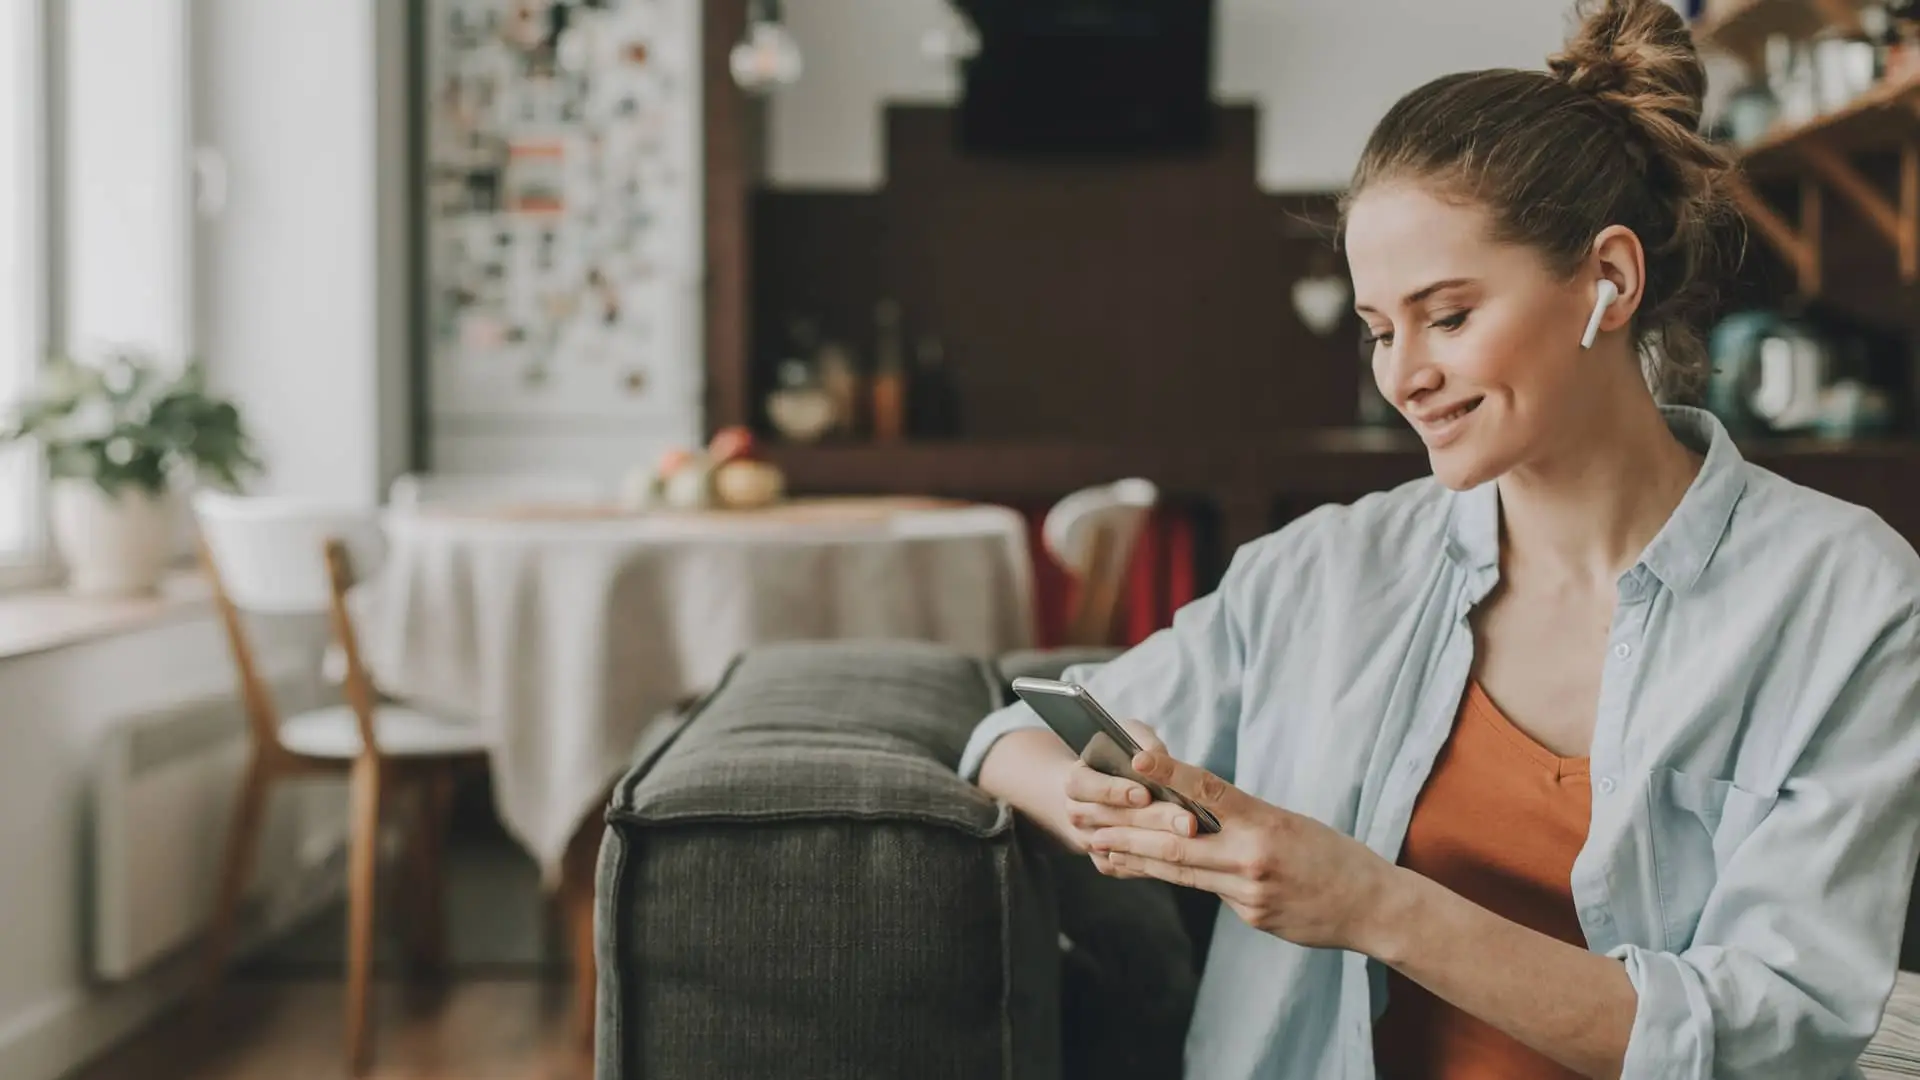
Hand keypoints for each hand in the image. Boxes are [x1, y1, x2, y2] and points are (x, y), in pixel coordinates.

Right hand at [1058, 721, 1200, 879]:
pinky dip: (1155, 863)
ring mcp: (1089, 841)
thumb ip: (1143, 741)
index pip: (1086, 786)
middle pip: (1111, 819)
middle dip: (1151, 820)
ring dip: (1158, 845)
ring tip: (1190, 839)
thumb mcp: (1126, 737)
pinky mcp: (1104, 862)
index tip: (1144, 793)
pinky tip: (1183, 857)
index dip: (1114, 790)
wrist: (1096, 793)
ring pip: (1121, 847)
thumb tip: (1158, 756)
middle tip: (1187, 822)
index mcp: (1076, 780)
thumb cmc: (1116, 760)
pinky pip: (1128, 867)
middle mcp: (1077, 813)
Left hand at [1087, 747, 1397, 952]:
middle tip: (1088, 821)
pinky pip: (1208, 892)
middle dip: (1127, 832)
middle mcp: (1252, 857)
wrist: (1372, 907)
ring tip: (1100, 847)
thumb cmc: (1332, 854)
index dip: (1170, 773)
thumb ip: (1242, 819)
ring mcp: (1248, 892)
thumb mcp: (1289, 823)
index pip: (1209, 790)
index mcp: (1265, 822)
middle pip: (1176, 842)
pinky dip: (1176, 877)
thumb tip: (1194, 814)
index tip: (1136, 757)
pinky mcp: (1250, 916)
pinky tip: (1144, 870)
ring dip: (1135, 859)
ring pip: (1180, 871)